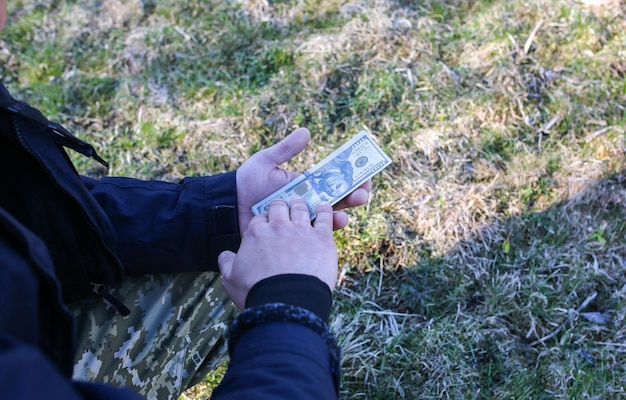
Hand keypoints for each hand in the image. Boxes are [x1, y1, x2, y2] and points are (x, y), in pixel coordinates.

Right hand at [218, 198, 337, 309]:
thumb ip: (227, 262)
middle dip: (280, 207)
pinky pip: (325, 218)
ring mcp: (301, 230)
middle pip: (279, 207)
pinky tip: (324, 207)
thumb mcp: (230, 278)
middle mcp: (278, 227)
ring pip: (300, 208)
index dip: (263, 221)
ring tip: (302, 203)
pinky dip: (325, 211)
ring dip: (300, 204)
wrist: (285, 303)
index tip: (266, 226)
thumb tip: (225, 255)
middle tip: (284, 210)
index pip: (259, 219)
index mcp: (256, 233)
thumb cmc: (256, 292)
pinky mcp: (321, 238)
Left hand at [236, 127, 370, 233]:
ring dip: (345, 211)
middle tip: (363, 192)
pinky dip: (329, 228)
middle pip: (338, 199)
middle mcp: (308, 202)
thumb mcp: (265, 162)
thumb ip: (285, 149)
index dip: (351, 178)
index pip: (334, 181)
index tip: (364, 174)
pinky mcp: (295, 235)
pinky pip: (315, 233)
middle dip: (355, 195)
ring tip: (353, 204)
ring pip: (330, 217)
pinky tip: (336, 221)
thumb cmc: (247, 184)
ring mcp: (302, 219)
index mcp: (306, 185)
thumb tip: (306, 131)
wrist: (229, 207)